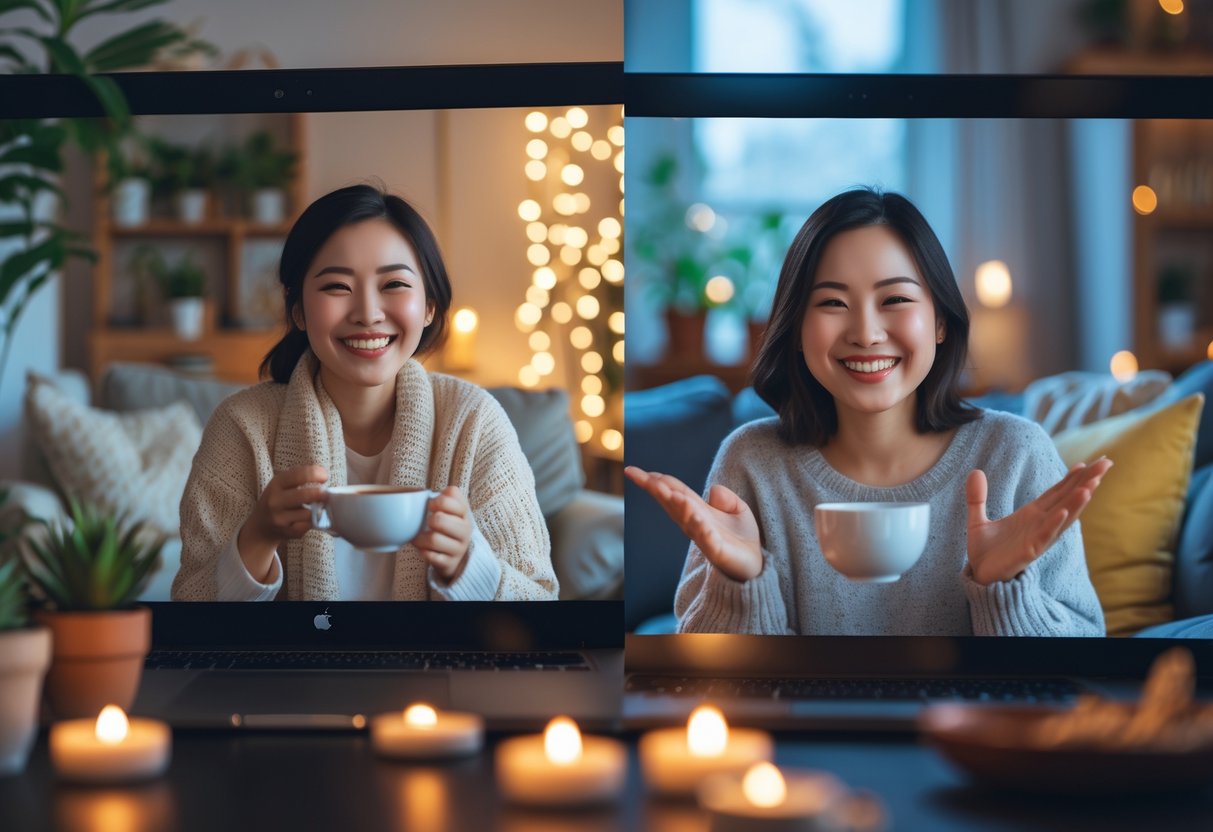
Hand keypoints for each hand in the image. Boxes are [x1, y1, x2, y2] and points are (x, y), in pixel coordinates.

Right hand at [238, 464, 327, 580]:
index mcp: (276, 483)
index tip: (325, 477)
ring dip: (318, 510)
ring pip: (308, 513)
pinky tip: (308, 519)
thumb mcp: (282, 484)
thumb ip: (300, 477)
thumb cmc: (279, 500)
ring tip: (317, 507)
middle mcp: (275, 500)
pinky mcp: (286, 532)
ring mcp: (279, 518)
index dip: (317, 474)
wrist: (261, 526)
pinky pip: (307, 526)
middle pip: (305, 495)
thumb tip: (323, 476)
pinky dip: (312, 522)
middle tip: (326, 494)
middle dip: (321, 493)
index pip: (300, 475)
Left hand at [413, 486, 472, 583]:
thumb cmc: (448, 527)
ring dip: (421, 538)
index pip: (453, 499)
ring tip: (419, 537)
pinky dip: (423, 552)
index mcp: (464, 514)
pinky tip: (423, 548)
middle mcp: (465, 530)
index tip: (431, 505)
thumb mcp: (451, 511)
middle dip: (429, 520)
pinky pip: (431, 556)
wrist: (455, 556)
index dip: (437, 500)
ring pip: (434, 539)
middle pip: (439, 520)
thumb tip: (434, 494)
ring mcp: (459, 548)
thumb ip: (446, 497)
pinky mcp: (450, 563)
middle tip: (427, 523)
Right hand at [625, 465, 762, 581]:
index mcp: (696, 509)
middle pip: (672, 503)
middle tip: (643, 477)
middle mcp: (694, 522)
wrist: (754, 565)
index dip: (655, 481)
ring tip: (672, 494)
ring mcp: (704, 537)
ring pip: (687, 520)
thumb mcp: (738, 509)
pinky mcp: (718, 551)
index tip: (632, 470)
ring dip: (680, 507)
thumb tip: (713, 489)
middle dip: (658, 490)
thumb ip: (726, 497)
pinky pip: (709, 540)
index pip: (672, 491)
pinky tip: (698, 520)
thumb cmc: (742, 537)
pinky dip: (702, 530)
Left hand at [965, 457, 1112, 584]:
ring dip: (1077, 502)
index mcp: (1031, 515)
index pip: (1057, 493)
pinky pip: (1044, 536)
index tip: (1087, 462)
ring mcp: (1037, 538)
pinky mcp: (1029, 552)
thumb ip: (977, 497)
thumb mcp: (978, 520)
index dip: (1072, 478)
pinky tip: (1063, 512)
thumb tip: (975, 471)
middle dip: (1086, 482)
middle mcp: (1040, 525)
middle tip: (1106, 463)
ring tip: (1091, 485)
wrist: (980, 577)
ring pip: (1063, 517)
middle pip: (1067, 500)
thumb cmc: (986, 552)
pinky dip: (1054, 524)